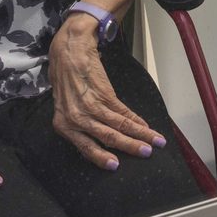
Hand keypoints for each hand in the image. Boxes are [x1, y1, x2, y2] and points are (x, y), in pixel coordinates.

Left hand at [48, 19, 166, 169]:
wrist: (70, 50)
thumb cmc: (67, 77)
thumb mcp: (67, 105)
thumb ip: (80, 122)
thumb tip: (100, 136)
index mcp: (63, 126)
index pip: (86, 148)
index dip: (102, 158)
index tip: (116, 166)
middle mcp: (74, 119)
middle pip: (106, 138)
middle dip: (128, 147)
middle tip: (145, 154)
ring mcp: (89, 106)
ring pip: (117, 126)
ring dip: (139, 134)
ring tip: (153, 142)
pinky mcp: (103, 93)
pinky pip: (122, 110)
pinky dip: (136, 119)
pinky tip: (145, 125)